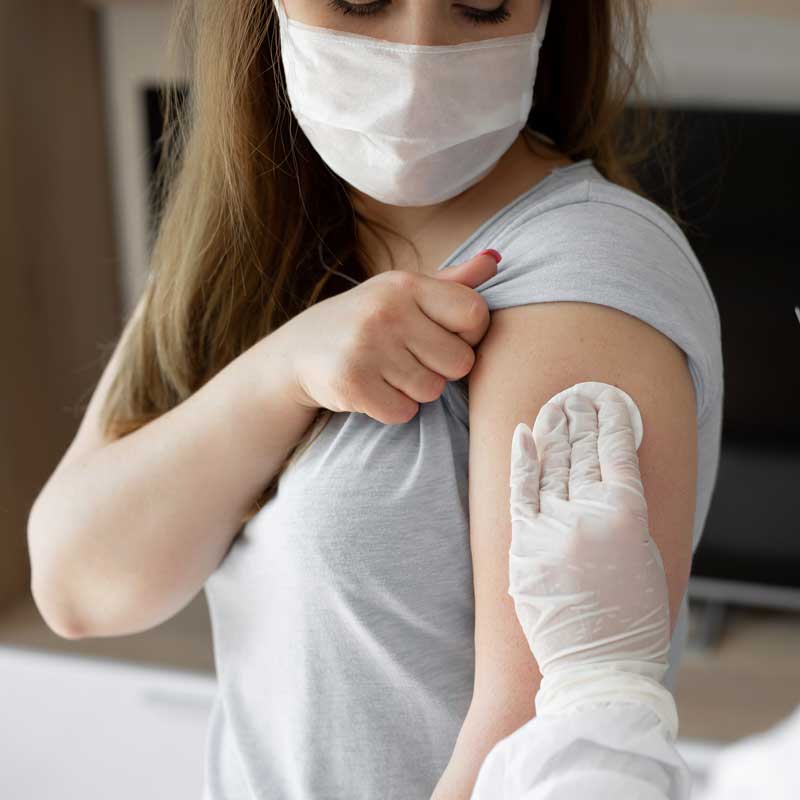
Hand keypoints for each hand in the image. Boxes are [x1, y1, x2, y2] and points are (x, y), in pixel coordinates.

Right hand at [283, 252, 498, 424]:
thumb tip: (496, 259)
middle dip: (442, 368)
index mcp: (405, 284)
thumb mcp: (404, 293)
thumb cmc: (367, 320)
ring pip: (432, 391)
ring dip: (416, 390)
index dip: (470, 334)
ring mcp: (367, 347)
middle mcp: (387, 311)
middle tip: (411, 358)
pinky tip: (374, 389)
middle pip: (459, 361)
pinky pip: (404, 412)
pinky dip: (393, 408)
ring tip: (389, 372)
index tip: (448, 336)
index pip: (475, 313)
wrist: (299, 352)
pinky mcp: (352, 383)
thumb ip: (452, 282)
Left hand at [508, 382, 670, 680]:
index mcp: (628, 516)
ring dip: (554, 432)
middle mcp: (587, 515)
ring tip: (556, 407)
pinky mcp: (523, 545)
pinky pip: (520, 491)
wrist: (597, 668)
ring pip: (552, 467)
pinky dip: (522, 460)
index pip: (617, 453)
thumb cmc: (631, 619)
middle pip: (582, 454)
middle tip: (577, 395)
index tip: (606, 400)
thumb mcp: (644, 556)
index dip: (611, 421)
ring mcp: (551, 528)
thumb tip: (605, 475)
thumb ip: (624, 512)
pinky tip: (523, 433)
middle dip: (581, 420)